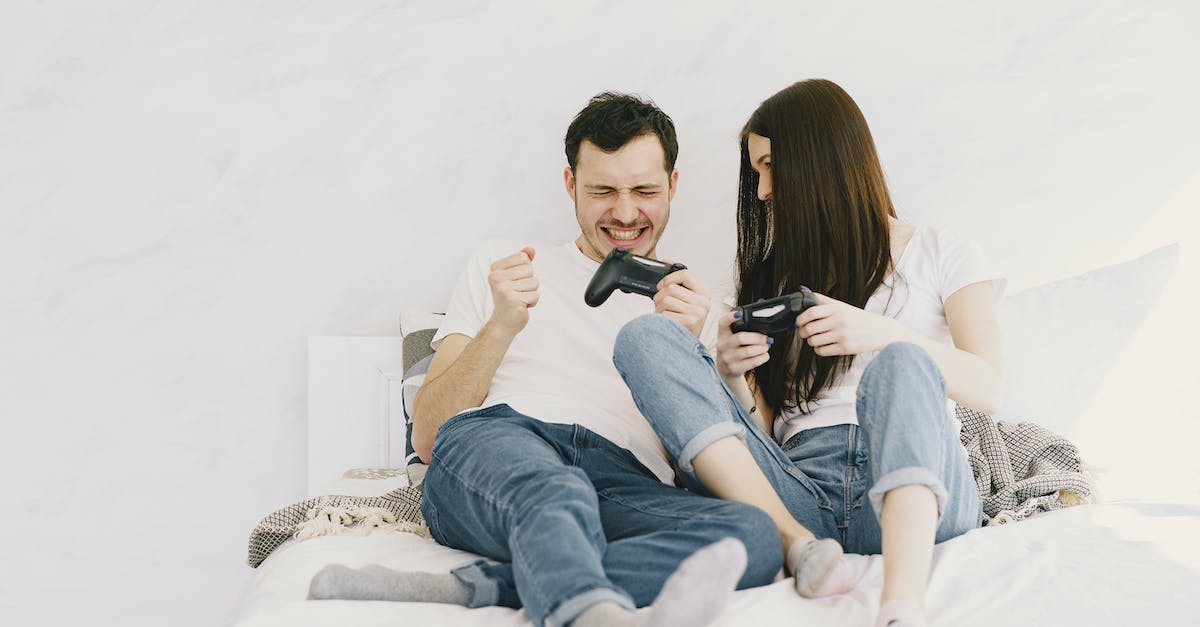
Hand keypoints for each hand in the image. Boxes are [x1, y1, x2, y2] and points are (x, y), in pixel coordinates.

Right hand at [487, 246, 538, 335]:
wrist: (502, 322)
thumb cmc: (510, 297)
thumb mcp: (515, 276)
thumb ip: (522, 261)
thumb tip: (531, 249)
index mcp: (495, 268)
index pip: (523, 257)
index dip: (525, 270)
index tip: (514, 281)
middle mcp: (496, 277)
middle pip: (530, 270)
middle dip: (529, 283)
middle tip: (517, 292)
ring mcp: (504, 290)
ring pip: (534, 283)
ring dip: (530, 293)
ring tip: (519, 299)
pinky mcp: (513, 301)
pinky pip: (535, 296)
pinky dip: (531, 302)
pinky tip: (520, 306)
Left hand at [653, 261, 710, 337]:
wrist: (688, 345)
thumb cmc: (685, 321)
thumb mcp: (685, 299)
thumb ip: (678, 280)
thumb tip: (667, 259)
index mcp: (704, 292)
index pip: (685, 274)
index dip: (669, 278)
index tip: (662, 285)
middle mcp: (704, 302)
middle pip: (671, 288)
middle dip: (660, 297)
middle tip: (662, 306)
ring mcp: (698, 312)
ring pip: (666, 300)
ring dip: (659, 309)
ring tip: (665, 315)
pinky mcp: (690, 322)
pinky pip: (665, 314)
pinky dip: (660, 319)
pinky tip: (667, 324)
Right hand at [715, 310, 771, 377]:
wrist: (726, 369)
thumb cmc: (734, 348)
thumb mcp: (732, 337)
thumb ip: (743, 326)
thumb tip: (763, 311)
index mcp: (722, 333)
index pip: (723, 322)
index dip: (730, 317)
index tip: (740, 314)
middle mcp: (723, 345)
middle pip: (741, 337)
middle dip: (758, 337)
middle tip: (767, 338)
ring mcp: (728, 358)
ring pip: (750, 351)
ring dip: (762, 348)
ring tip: (766, 346)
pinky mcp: (735, 368)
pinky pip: (753, 362)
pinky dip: (763, 357)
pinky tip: (764, 354)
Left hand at [795, 292, 909, 355]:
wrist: (881, 330)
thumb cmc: (858, 318)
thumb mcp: (842, 306)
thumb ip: (823, 301)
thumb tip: (802, 292)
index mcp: (837, 309)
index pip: (811, 312)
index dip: (800, 318)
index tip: (798, 322)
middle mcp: (839, 321)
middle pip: (809, 328)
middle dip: (803, 332)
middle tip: (804, 332)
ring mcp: (842, 335)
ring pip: (813, 341)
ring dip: (811, 341)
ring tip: (816, 339)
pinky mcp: (845, 348)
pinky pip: (822, 351)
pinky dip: (818, 349)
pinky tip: (823, 346)